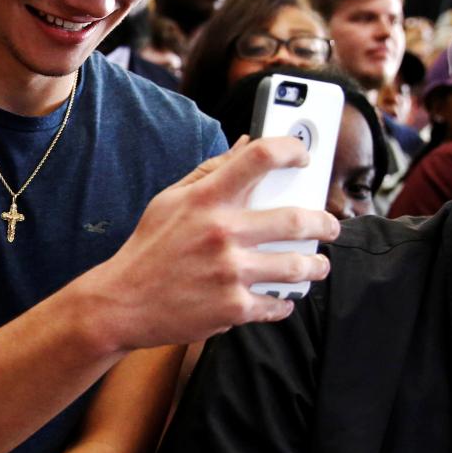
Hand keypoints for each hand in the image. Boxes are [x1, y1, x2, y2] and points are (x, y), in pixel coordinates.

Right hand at [90, 137, 340, 350]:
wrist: (121, 304)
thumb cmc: (149, 248)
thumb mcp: (170, 200)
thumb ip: (210, 171)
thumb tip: (246, 144)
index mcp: (207, 199)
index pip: (261, 158)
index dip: (292, 149)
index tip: (303, 157)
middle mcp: (222, 233)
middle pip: (298, 220)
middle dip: (326, 223)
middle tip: (330, 227)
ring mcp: (230, 273)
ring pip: (297, 267)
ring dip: (316, 267)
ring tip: (316, 266)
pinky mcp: (233, 308)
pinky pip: (276, 304)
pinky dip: (283, 302)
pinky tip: (280, 298)